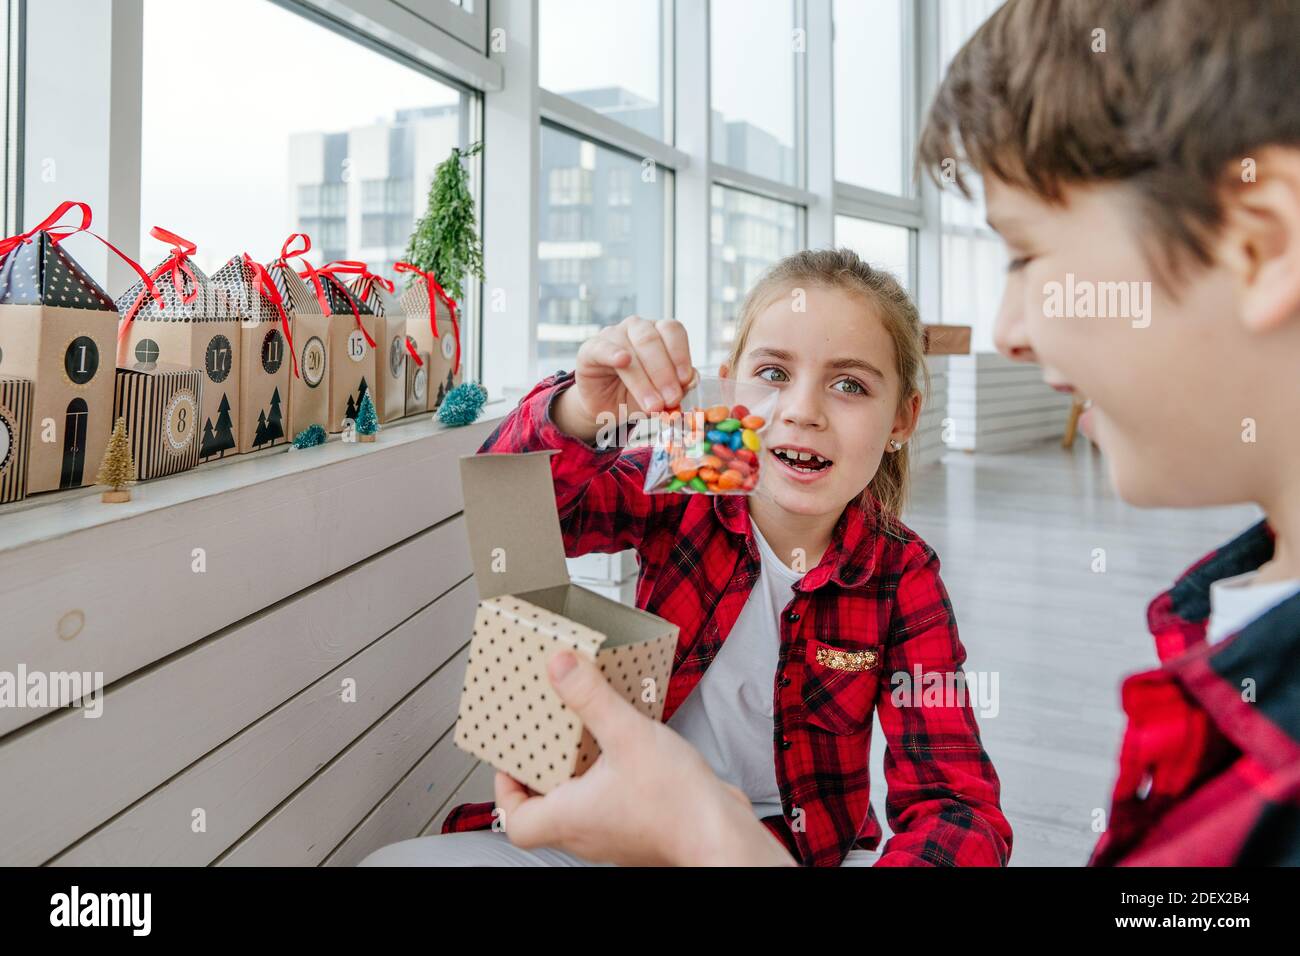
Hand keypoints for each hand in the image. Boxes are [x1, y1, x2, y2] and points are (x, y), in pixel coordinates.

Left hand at [493, 650, 796, 866]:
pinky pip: (611, 805)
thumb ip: (591, 698)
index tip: (511, 760)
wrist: (723, 836)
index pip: (515, 820)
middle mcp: (587, 833)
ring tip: (586, 739)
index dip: (506, 789)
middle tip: (547, 740)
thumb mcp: (628, 735)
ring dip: (577, 776)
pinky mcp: (640, 828)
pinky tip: (627, 753)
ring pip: (579, 808)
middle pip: (545, 811)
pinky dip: (608, 781)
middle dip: (543, 773)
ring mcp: (614, 835)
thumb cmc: (678, 806)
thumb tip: (560, 668)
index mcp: (570, 817)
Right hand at [554, 317, 696, 440]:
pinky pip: (602, 347)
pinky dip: (613, 353)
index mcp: (659, 332)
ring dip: (644, 380)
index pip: (673, 331)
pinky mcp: (591, 348)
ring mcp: (613, 335)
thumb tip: (692, 380)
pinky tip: (622, 361)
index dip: (681, 355)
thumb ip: (679, 386)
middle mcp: (637, 328)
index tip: (686, 381)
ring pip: (631, 349)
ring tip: (653, 405)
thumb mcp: (662, 394)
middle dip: (664, 373)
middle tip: (671, 399)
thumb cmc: (637, 394)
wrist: (606, 406)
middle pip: (653, 340)